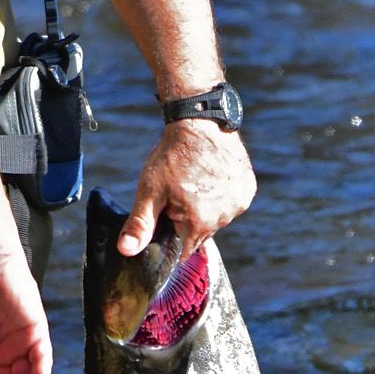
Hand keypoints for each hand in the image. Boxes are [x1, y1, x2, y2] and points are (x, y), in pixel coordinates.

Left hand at [117, 121, 255, 259]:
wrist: (198, 122)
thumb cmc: (171, 156)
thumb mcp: (150, 191)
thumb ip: (140, 224)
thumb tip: (126, 251)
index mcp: (200, 222)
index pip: (186, 247)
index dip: (175, 228)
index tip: (171, 207)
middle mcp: (224, 217)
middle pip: (203, 232)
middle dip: (190, 218)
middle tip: (182, 189)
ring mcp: (239, 202)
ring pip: (218, 218)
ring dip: (207, 208)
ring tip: (197, 181)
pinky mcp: (248, 189)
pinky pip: (232, 204)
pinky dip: (222, 196)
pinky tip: (212, 177)